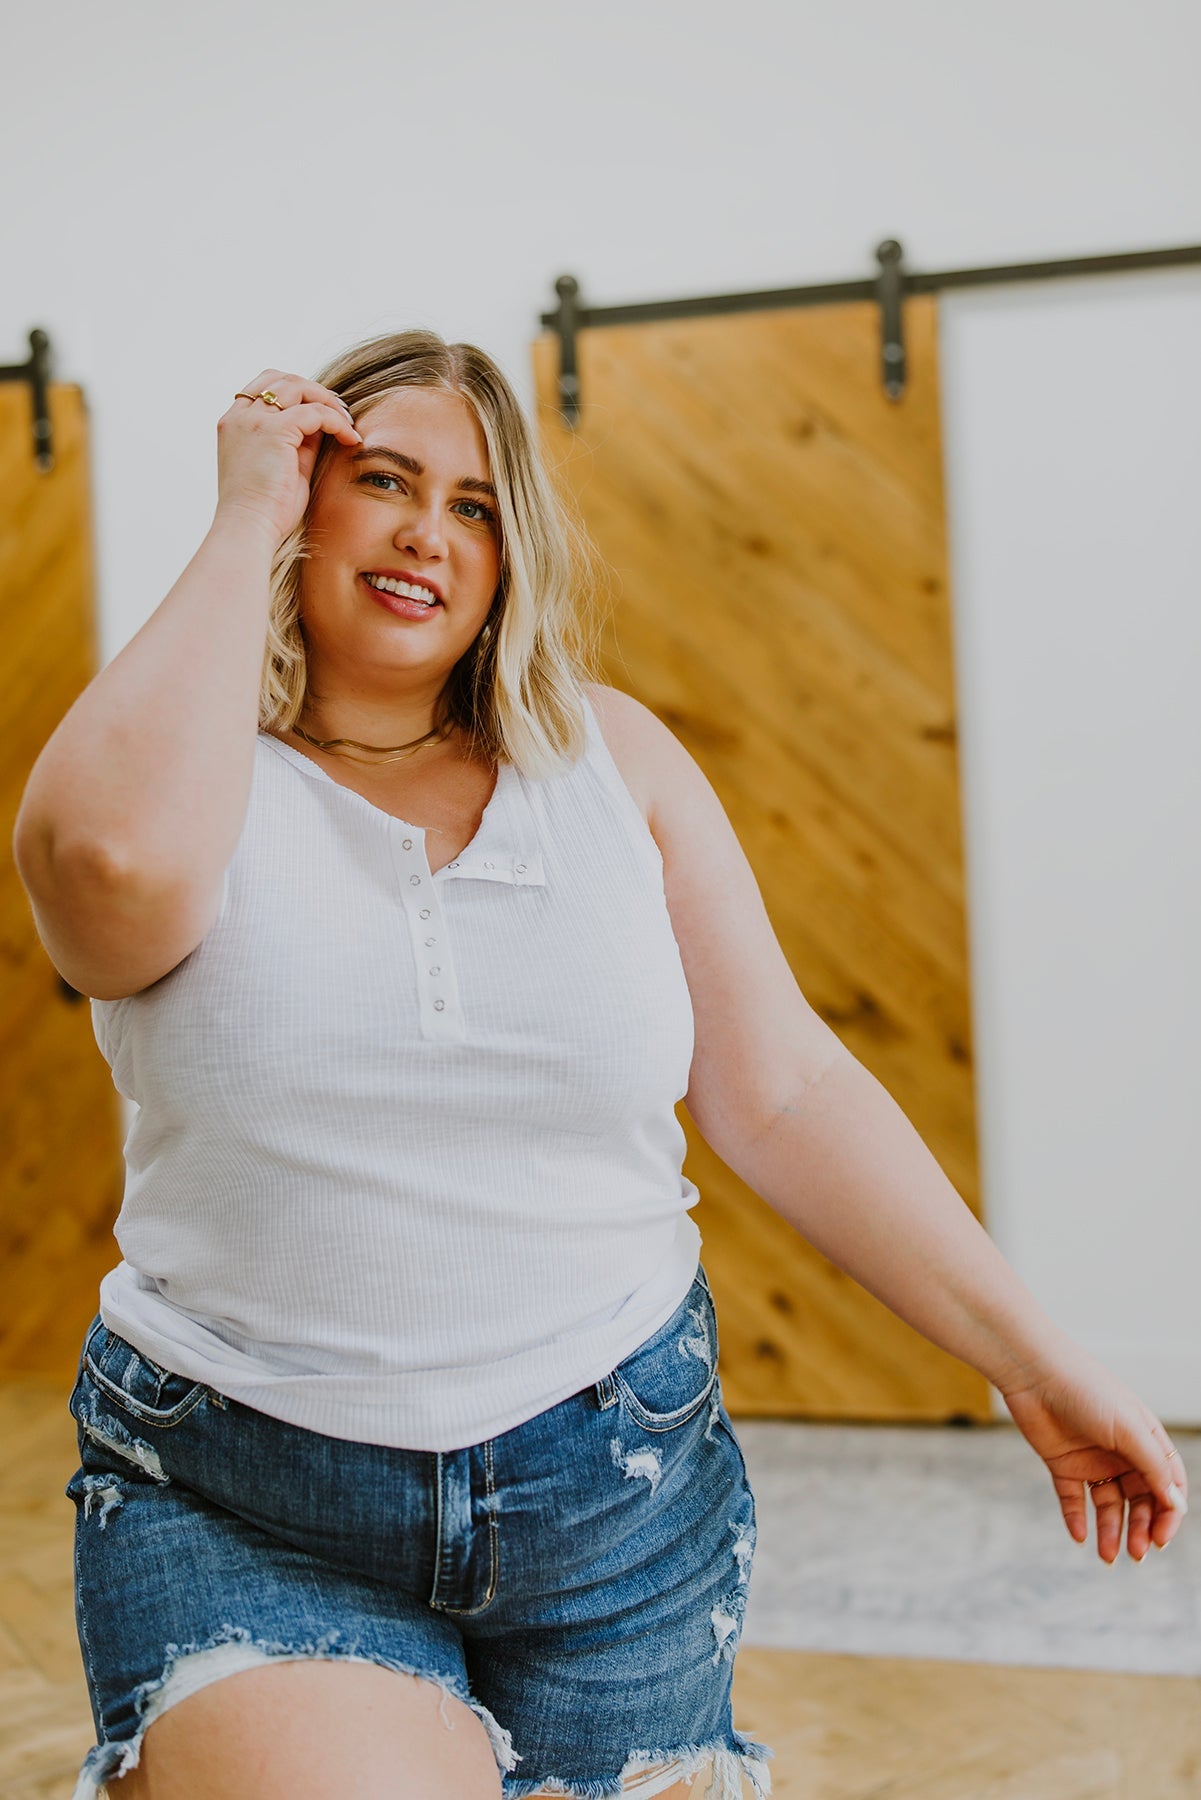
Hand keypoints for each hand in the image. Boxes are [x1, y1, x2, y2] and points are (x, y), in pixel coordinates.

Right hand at [214, 368, 361, 546]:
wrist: (249, 530)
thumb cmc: (266, 511)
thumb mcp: (282, 468)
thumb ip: (298, 443)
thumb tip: (322, 426)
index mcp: (234, 424)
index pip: (264, 387)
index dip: (296, 393)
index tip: (321, 412)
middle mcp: (239, 417)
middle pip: (281, 378)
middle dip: (315, 391)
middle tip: (341, 413)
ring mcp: (254, 421)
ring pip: (297, 387)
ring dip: (328, 402)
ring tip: (347, 425)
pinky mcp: (274, 431)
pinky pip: (314, 412)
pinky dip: (336, 421)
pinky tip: (349, 439)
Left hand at [999, 1339, 1187, 1561]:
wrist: (1035, 1373)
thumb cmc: (1088, 1392)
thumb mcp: (1129, 1430)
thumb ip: (1153, 1468)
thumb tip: (1176, 1505)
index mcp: (1145, 1441)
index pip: (1167, 1486)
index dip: (1168, 1514)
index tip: (1161, 1538)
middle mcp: (1121, 1453)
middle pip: (1139, 1501)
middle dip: (1140, 1528)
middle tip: (1136, 1553)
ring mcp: (1092, 1460)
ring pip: (1108, 1505)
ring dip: (1111, 1530)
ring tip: (1109, 1555)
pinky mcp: (1063, 1464)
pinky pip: (1073, 1499)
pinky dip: (1077, 1520)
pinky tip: (1080, 1537)